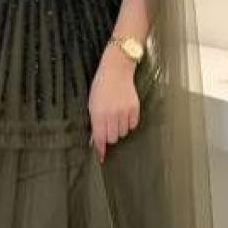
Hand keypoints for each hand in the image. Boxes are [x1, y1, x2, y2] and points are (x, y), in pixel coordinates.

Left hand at [88, 45, 139, 162]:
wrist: (116, 70)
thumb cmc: (101, 86)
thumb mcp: (92, 103)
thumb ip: (94, 122)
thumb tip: (95, 140)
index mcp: (98, 113)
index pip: (100, 137)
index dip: (100, 150)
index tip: (101, 158)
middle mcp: (112, 114)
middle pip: (112, 138)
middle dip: (109, 135)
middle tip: (108, 125)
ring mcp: (124, 112)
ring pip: (123, 133)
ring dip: (119, 128)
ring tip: (116, 116)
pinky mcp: (135, 109)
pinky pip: (133, 125)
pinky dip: (129, 122)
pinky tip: (124, 113)